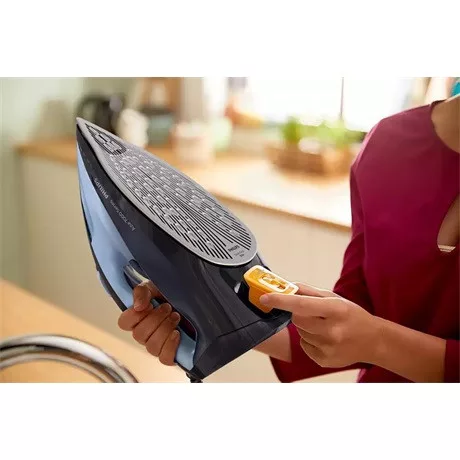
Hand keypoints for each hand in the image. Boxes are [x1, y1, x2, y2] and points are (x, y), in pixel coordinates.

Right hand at [118, 280, 180, 365]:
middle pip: (139, 335)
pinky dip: (170, 346)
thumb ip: (142, 291)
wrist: (194, 302)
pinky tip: (177, 333)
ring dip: (165, 329)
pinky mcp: (170, 354)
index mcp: (137, 318)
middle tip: (168, 307)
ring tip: (176, 316)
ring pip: (152, 347)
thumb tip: (138, 306)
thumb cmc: (171, 295)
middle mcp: (144, 334)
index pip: (124, 323)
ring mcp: (156, 345)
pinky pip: (164, 358)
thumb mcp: (155, 286)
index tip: (149, 304)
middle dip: (156, 319)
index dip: (135, 315)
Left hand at [260, 284, 380, 367]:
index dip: (281, 301)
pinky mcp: (323, 361)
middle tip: (313, 313)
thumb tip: (287, 286)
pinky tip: (325, 339)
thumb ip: (308, 292)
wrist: (374, 341)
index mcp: (336, 310)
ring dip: (305, 327)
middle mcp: (332, 331)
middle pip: (296, 319)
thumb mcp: (334, 298)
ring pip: (300, 332)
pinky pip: (304, 346)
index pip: (301, 305)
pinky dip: (309, 340)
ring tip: (324, 327)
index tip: (265, 298)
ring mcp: (328, 348)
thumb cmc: (352, 315)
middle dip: (298, 313)